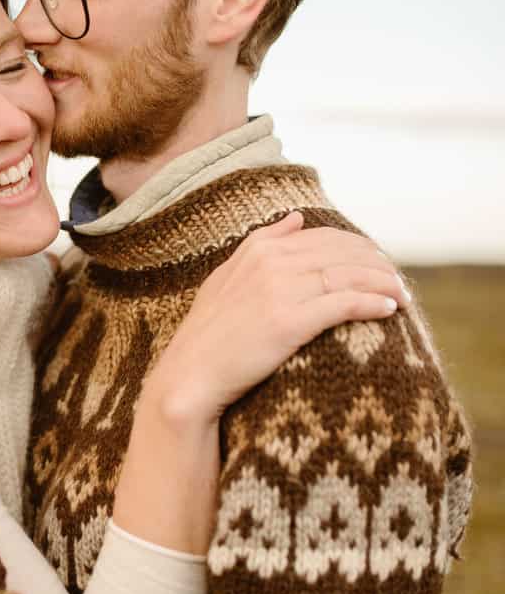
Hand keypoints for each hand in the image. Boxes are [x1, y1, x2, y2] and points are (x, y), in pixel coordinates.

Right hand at [148, 212, 408, 424]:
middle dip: (378, 264)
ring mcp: (280, 291)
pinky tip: (391, 309)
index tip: (378, 263)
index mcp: (259, 249)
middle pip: (342, 253)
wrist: (190, 376)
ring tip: (403, 295)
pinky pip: (344, 304)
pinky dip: (373, 303)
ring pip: (348, 275)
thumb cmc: (208, 334)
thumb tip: (297, 217)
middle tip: (398, 280)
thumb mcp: (227, 277)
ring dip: (384, 283)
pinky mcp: (289, 322)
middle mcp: (271, 263)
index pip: (324, 237)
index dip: (358, 248)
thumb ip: (262, 244)